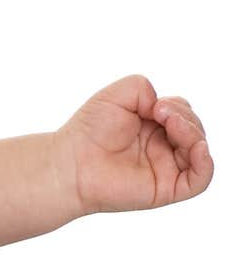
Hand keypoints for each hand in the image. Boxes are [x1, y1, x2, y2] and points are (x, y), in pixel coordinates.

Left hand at [55, 74, 213, 215]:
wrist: (72, 161)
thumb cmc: (89, 130)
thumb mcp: (119, 93)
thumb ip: (145, 88)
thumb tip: (164, 108)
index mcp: (152, 128)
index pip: (182, 114)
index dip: (176, 106)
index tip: (154, 105)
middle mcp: (161, 148)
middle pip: (194, 129)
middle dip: (185, 117)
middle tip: (160, 113)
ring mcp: (165, 169)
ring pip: (199, 151)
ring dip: (193, 132)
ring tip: (171, 124)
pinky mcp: (166, 189)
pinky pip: (200, 180)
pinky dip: (205, 162)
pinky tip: (197, 147)